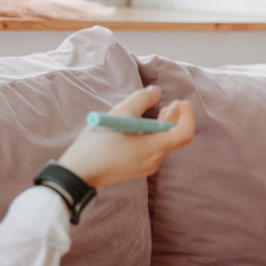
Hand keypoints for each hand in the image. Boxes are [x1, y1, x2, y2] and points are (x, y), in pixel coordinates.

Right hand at [57, 86, 194, 187]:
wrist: (78, 173)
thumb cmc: (97, 144)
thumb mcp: (119, 114)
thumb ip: (141, 100)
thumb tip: (156, 91)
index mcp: (153, 149)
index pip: (185, 134)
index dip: (188, 116)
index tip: (182, 102)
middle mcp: (153, 161)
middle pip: (173, 138)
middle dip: (175, 118)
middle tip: (175, 102)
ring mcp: (144, 167)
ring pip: (162, 143)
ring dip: (164, 125)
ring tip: (164, 110)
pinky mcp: (135, 168)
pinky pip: (151, 150)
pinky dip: (153, 135)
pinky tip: (144, 125)